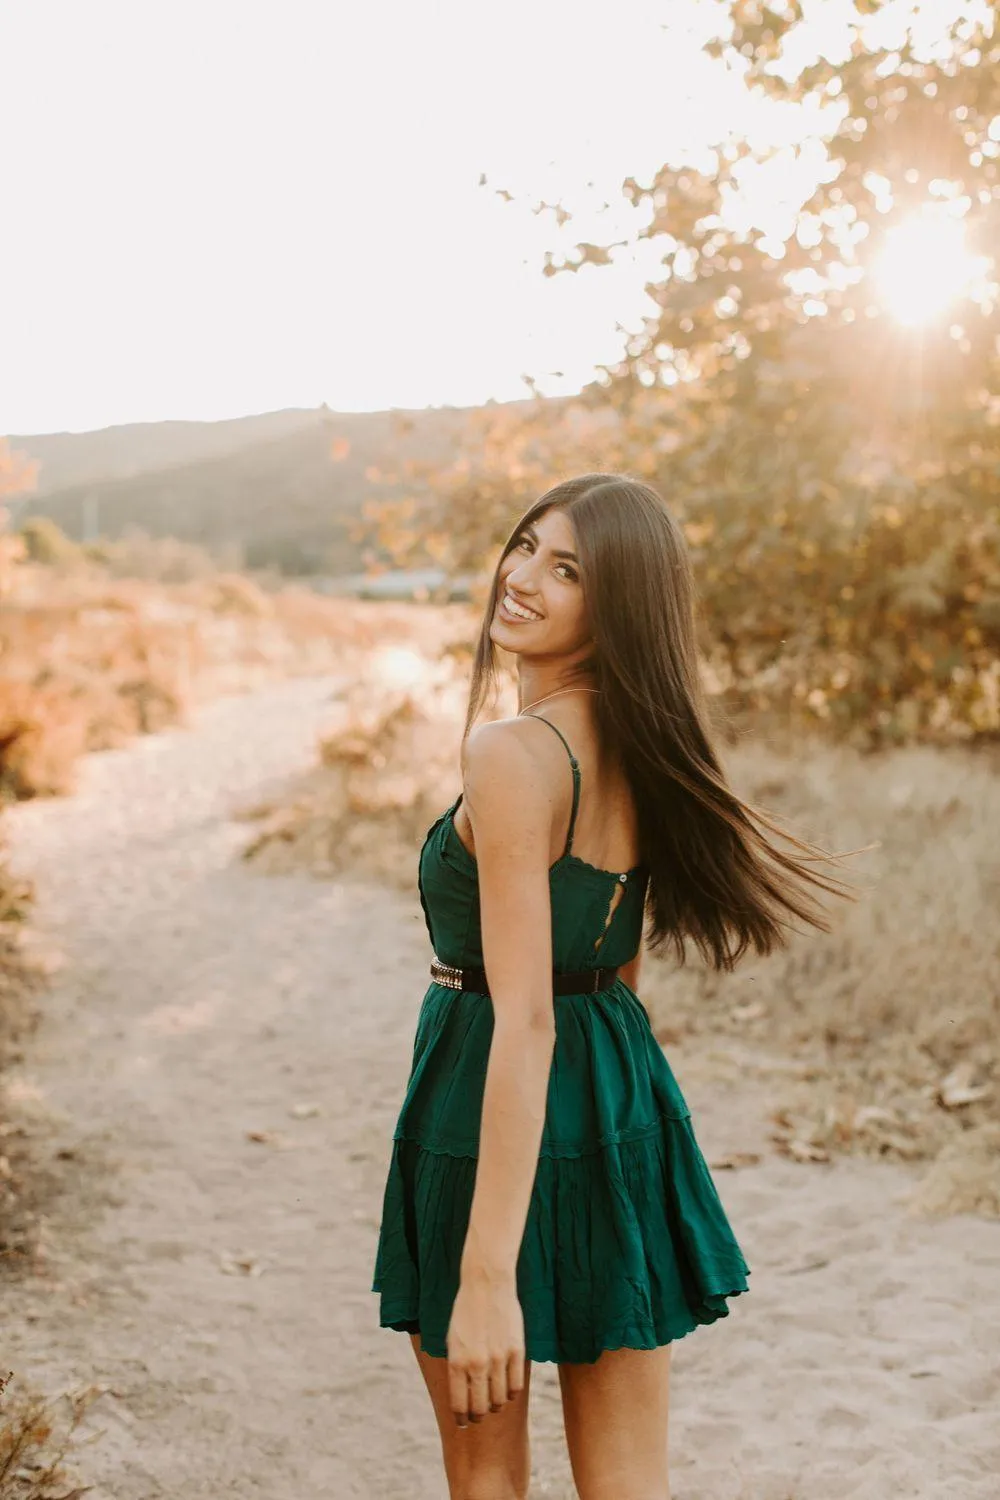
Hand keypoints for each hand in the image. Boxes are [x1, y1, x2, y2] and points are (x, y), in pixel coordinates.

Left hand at [446, 1268, 524, 1427]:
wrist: (486, 1284)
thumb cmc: (465, 1312)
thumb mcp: (452, 1340)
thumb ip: (457, 1368)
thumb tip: (462, 1396)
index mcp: (457, 1362)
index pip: (459, 1404)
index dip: (462, 1418)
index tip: (464, 1422)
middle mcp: (477, 1364)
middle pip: (480, 1407)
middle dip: (478, 1416)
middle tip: (478, 1415)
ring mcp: (499, 1358)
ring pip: (499, 1400)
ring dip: (495, 1405)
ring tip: (493, 1402)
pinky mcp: (517, 1351)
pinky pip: (515, 1386)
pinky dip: (510, 1393)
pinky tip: (506, 1389)